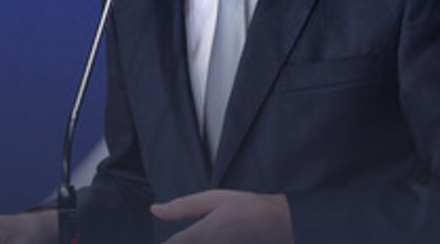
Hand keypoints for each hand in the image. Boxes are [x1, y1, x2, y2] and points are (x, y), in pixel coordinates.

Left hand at [151, 190, 293, 243]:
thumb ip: (183, 207)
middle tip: (195, 234)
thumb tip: (155, 209)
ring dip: (193, 243)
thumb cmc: (249, 208)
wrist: (284, 224)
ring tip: (206, 235)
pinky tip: (213, 239)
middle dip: (182, 242)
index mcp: (203, 234)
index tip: (165, 240)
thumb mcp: (216, 199)